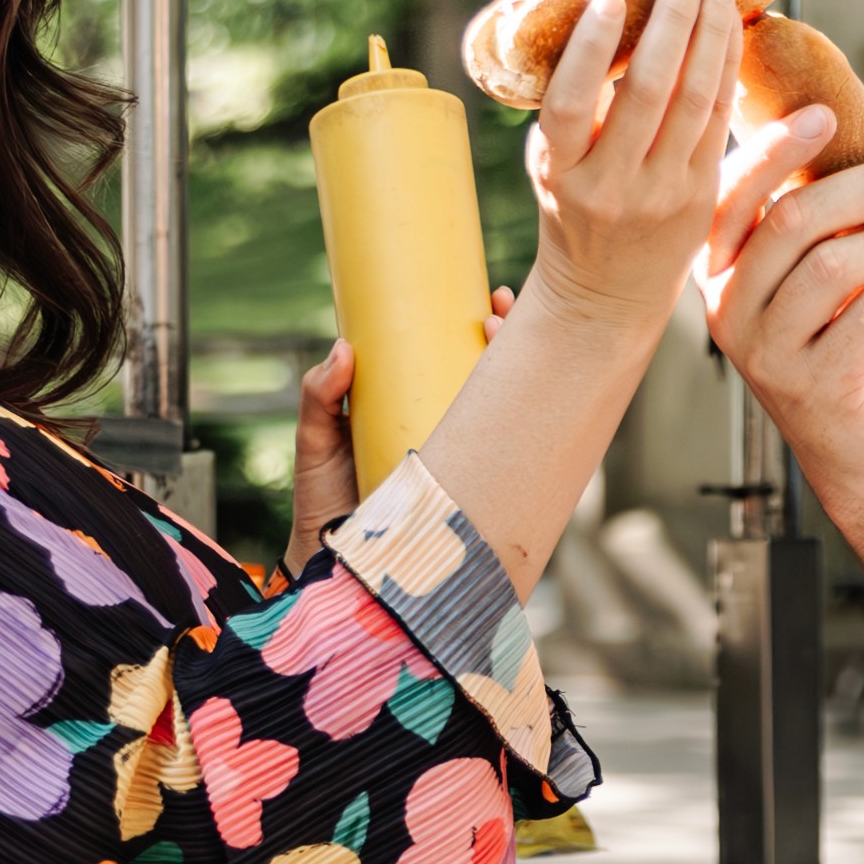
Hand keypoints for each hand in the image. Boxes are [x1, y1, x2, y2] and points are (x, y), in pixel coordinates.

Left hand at [290, 291, 518, 553]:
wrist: (334, 564)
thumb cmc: (322, 498)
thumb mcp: (315, 438)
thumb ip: (319, 394)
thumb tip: (345, 348)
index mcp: (413, 406)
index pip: (453, 356)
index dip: (476, 325)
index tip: (487, 298)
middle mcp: (446, 429)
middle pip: (489, 375)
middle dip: (510, 339)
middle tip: (501, 314)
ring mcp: (463, 461)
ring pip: (504, 413)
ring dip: (523, 374)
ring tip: (510, 342)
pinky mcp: (473, 493)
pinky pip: (509, 463)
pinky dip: (534, 437)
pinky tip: (547, 410)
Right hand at [521, 0, 744, 331]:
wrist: (605, 295)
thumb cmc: (573, 209)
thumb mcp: (553, 166)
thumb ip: (575, 109)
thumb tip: (607, 15)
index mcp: (560, 173)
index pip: (570, 105)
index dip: (592, 49)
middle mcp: (611, 186)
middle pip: (648, 95)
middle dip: (673, 25)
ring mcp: (662, 195)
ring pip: (695, 104)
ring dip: (711, 36)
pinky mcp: (701, 197)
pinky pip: (720, 122)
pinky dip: (727, 69)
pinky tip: (730, 28)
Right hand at [700, 112, 863, 488]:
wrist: (854, 444)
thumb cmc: (838, 340)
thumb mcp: (814, 276)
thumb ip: (815, 219)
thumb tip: (854, 132)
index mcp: (717, 271)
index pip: (733, 196)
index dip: (775, 149)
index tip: (825, 115)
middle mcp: (728, 310)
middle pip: (792, 221)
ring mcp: (767, 353)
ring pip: (835, 265)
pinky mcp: (816, 386)